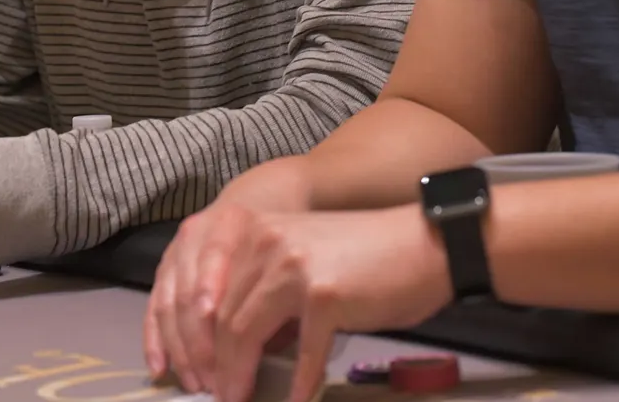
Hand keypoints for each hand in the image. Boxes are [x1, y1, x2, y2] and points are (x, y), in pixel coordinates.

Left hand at [145, 204, 452, 401]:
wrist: (426, 245)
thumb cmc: (369, 259)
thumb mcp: (302, 263)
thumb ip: (266, 292)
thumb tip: (240, 346)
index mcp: (255, 233)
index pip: (206, 292)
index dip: (192, 339)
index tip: (193, 372)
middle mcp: (267, 245)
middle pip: (219, 316)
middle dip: (210, 364)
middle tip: (214, 394)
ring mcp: (294, 269)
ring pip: (244, 333)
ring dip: (237, 376)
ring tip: (237, 401)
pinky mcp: (325, 296)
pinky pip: (301, 354)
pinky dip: (295, 385)